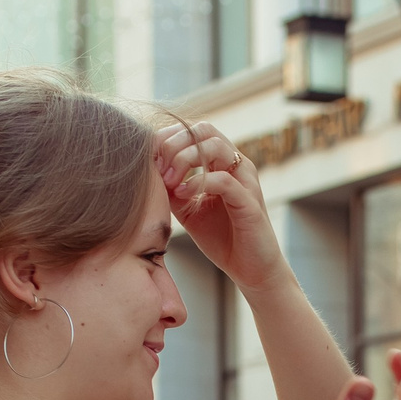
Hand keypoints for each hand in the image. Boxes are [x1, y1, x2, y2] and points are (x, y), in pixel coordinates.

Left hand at [154, 121, 283, 288]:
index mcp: (222, 163)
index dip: (168, 139)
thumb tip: (149, 170)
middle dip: (175, 144)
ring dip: (185, 160)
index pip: (194, 132)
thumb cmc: (221, 238)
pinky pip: (222, 179)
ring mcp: (245, 181)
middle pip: (204, 130)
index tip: (152, 162)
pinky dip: (197, 183)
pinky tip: (183, 195)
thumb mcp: (187, 209)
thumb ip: (172, 187)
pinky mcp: (249, 202)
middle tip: (160, 170)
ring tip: (170, 182)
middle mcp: (237, 165)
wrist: (251, 270)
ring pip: (215, 146)